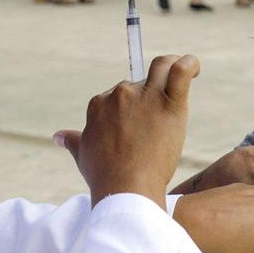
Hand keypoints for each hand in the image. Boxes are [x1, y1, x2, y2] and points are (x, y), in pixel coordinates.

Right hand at [55, 55, 198, 207]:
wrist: (126, 188)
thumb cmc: (105, 176)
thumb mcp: (83, 155)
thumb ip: (73, 140)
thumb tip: (58, 136)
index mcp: (99, 104)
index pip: (118, 95)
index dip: (130, 108)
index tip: (138, 126)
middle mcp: (120, 95)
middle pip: (140, 85)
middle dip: (149, 99)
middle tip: (157, 126)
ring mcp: (145, 96)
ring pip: (160, 68)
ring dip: (170, 68)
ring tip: (186, 76)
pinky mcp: (169, 102)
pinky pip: (181, 71)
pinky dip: (190, 64)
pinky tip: (195, 68)